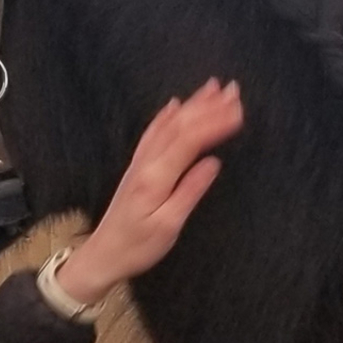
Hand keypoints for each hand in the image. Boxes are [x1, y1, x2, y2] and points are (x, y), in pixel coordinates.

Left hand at [55, 77, 243, 303]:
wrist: (103, 254)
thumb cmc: (137, 246)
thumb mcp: (168, 226)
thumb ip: (189, 191)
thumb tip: (213, 164)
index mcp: (156, 177)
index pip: (189, 140)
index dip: (214, 122)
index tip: (239, 110)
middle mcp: (146, 163)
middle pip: (180, 126)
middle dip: (208, 106)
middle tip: (233, 90)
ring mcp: (140, 163)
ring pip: (167, 125)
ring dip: (191, 105)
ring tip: (212, 87)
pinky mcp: (137, 168)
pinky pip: (153, 133)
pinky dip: (165, 116)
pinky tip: (174, 105)